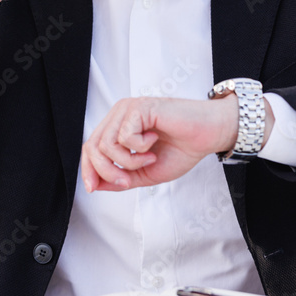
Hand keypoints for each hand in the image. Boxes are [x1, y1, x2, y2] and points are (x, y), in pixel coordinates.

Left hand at [80, 96, 276, 191]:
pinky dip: (139, 148)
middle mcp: (119, 114)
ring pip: (106, 144)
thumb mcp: (146, 172)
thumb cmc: (181, 149)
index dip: (88, 169)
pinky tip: (155, 142)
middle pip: (93, 147)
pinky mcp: (139, 107)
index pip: (91, 147)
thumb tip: (95, 185)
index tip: (92, 188)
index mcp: (118, 126)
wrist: (208, 136)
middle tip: (127, 181)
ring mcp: (127, 109)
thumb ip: (121, 178)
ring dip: (128, 162)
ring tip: (149, 159)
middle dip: (107, 171)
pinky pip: (125, 136)